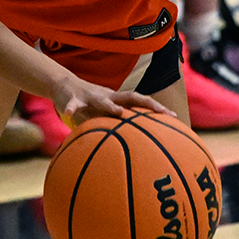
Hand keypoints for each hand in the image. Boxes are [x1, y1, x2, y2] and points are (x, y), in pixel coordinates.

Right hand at [49, 74, 170, 124]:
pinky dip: (70, 108)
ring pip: (103, 100)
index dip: (157, 108)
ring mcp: (91, 96)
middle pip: (132, 97)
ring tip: (119, 112)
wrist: (63, 85)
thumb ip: (112, 130)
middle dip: (148, 104)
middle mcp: (108, 96)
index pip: (141, 102)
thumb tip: (127, 152)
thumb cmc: (86, 106)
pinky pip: (72, 104)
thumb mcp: (100, 117)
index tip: (174, 117)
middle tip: (162, 113)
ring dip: (111, 106)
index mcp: (116, 100)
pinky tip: (67, 112)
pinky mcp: (73, 98)